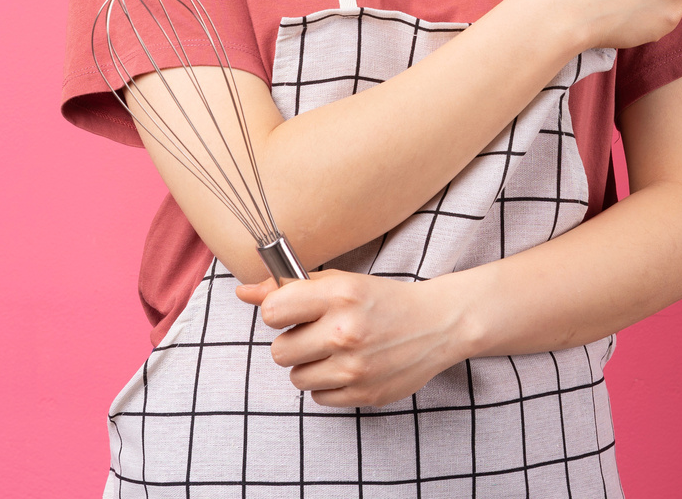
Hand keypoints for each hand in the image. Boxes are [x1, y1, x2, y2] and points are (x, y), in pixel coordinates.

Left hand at [236, 270, 470, 407]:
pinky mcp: (364, 393)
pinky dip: (329, 385)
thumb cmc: (383, 300)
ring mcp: (355, 367)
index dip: (278, 313)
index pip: (272, 312)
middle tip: (319, 334)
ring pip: (296, 378)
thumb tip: (243, 293)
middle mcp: (345, 331)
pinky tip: (350, 367)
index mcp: (339, 295)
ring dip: (310, 366)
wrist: (437, 324)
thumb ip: (291, 287)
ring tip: (337, 351)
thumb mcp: (341, 283)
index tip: (294, 312)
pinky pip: (319, 398)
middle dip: (294, 343)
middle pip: (279, 352)